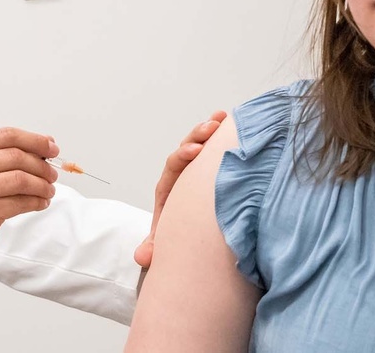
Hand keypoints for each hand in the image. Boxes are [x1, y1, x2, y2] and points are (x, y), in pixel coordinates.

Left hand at [134, 111, 226, 268]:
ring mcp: (194, 169)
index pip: (173, 166)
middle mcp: (180, 174)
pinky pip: (213, 148)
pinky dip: (221, 135)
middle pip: (186, 149)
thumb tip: (142, 256)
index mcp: (168, 187)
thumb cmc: (175, 234)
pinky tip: (232, 122)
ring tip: (223, 118)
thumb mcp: (164, 241)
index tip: (196, 151)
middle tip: (211, 127)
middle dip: (197, 136)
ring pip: (200, 144)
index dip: (182, 156)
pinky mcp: (208, 168)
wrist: (183, 234)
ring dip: (210, 130)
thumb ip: (154, 247)